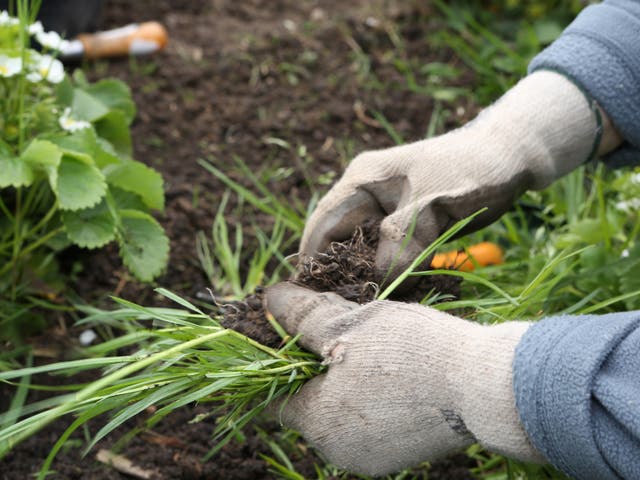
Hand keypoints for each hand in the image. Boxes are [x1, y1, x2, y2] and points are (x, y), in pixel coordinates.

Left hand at [266, 283, 543, 475]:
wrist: (486, 385)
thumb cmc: (411, 351)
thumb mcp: (348, 323)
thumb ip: (302, 316)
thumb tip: (268, 299)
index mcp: (318, 423)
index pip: (275, 396)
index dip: (278, 361)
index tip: (297, 333)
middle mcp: (340, 450)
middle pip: (311, 401)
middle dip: (317, 364)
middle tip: (340, 326)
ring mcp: (374, 457)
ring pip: (342, 408)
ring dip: (347, 376)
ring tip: (372, 341)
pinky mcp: (403, 452)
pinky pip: (372, 418)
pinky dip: (373, 393)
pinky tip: (395, 366)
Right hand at [301, 71, 603, 280]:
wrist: (510, 155)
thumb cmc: (473, 171)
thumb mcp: (435, 206)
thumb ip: (402, 241)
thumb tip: (376, 284)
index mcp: (361, 181)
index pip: (321, 226)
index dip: (313, 264)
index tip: (312, 301)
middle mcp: (365, 196)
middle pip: (337, 243)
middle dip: (341, 276)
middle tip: (347, 313)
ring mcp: (384, 211)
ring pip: (362, 253)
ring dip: (367, 279)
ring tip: (370, 309)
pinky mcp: (403, 225)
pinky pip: (386, 255)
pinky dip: (389, 275)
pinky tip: (397, 295)